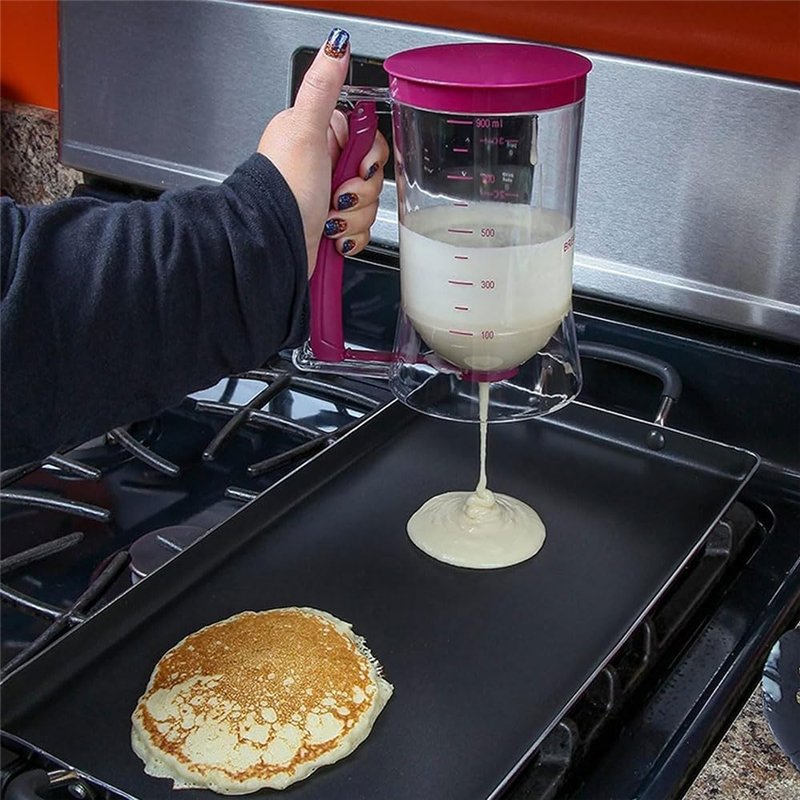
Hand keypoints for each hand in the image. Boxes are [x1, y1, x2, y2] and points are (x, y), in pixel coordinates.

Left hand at [258, 28, 388, 275]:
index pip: (366, 139)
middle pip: (371, 174)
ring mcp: (327, 197)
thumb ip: (322, 87)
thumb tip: (335, 45)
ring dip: (353, 216)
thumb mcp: (305, 131)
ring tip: (328, 218)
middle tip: (336, 193)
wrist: (272, 244)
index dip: (368, 156)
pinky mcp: (330, 226)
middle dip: (360, 191)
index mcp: (317, 137)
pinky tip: (332, 235)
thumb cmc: (281, 191)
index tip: (355, 165)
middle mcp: (321, 165)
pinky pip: (360, 230)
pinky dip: (350, 237)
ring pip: (368, 204)